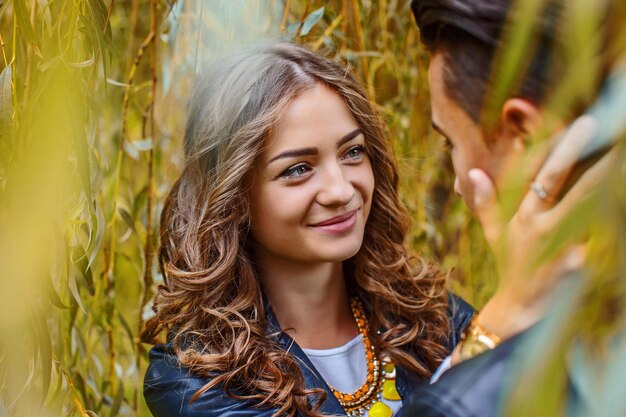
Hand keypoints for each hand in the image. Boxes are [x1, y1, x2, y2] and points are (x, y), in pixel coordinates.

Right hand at [469, 115, 614, 339]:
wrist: (523, 308)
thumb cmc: (510, 264)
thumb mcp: (493, 234)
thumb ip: (484, 202)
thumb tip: (473, 170)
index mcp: (520, 217)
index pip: (534, 176)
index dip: (551, 149)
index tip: (568, 124)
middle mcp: (538, 227)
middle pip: (556, 183)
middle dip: (573, 151)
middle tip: (593, 123)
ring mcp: (559, 245)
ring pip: (582, 203)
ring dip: (601, 176)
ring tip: (617, 154)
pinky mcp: (579, 262)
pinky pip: (596, 232)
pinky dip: (607, 213)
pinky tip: (617, 194)